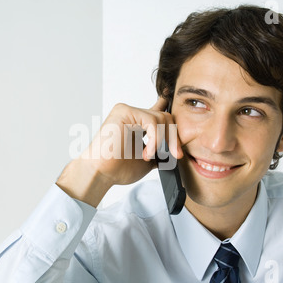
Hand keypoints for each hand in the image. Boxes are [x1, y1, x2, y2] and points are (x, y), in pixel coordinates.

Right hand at [56, 97, 182, 206]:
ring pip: (161, 118)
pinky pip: (151, 121)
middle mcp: (133, 114)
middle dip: (174, 137)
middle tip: (176, 154)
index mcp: (137, 123)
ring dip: (163, 141)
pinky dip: (154, 139)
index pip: (159, 110)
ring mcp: (128, 111)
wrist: (101, 173)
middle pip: (166, 116)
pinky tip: (146, 153)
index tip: (181, 112)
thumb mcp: (148, 160)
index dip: (171, 109)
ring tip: (150, 156)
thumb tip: (176, 151)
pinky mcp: (124, 112)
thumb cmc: (117, 168)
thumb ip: (160, 151)